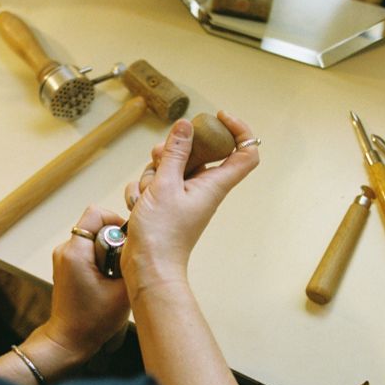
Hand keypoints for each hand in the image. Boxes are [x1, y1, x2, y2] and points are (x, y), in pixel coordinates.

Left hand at [43, 205, 130, 360]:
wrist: (69, 340)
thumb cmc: (92, 322)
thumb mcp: (123, 292)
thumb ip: (134, 264)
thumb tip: (143, 247)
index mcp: (76, 252)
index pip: (96, 214)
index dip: (116, 221)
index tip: (126, 242)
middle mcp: (65, 250)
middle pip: (96, 225)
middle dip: (114, 240)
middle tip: (122, 265)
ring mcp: (63, 257)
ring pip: (93, 238)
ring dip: (108, 251)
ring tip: (114, 276)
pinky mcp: (66, 265)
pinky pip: (88, 250)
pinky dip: (100, 259)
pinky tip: (106, 280)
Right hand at [120, 112, 258, 296]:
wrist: (148, 267)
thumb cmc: (162, 234)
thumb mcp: (165, 185)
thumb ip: (175, 153)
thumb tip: (186, 126)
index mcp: (214, 184)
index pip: (245, 152)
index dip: (238, 130)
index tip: (217, 117)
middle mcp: (203, 188)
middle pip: (197, 153)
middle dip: (173, 150)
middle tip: (159, 156)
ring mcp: (184, 196)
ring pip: (171, 167)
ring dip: (153, 173)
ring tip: (146, 193)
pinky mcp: (167, 204)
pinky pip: (156, 184)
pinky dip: (144, 190)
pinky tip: (139, 203)